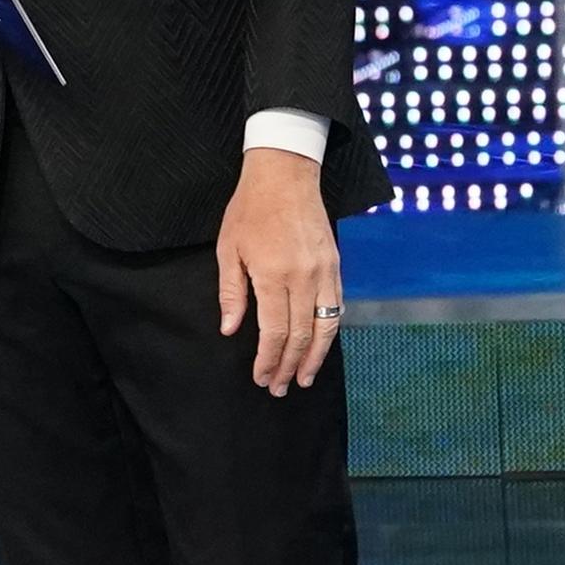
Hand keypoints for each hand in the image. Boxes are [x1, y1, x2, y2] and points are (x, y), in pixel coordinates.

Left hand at [216, 146, 342, 393]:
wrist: (285, 176)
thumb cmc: (250, 211)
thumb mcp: (228, 249)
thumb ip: (231, 292)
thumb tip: (231, 329)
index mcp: (273, 275)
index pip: (274, 331)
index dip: (269, 360)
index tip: (262, 378)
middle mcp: (305, 277)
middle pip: (301, 335)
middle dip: (291, 366)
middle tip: (281, 388)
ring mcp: (325, 272)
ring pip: (325, 326)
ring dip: (315, 356)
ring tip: (305, 378)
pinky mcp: (336, 266)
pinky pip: (337, 307)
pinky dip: (329, 332)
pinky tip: (319, 346)